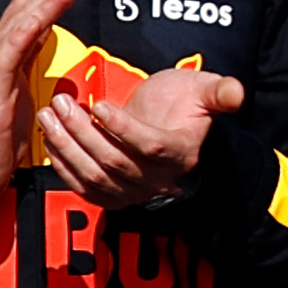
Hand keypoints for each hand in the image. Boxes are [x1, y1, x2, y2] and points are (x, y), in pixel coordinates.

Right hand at [0, 0, 86, 217]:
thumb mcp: (21, 102)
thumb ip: (29, 75)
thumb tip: (50, 58)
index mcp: (3, 64)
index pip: (25, 19)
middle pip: (21, 13)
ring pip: (18, 26)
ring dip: (44, 2)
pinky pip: (8, 55)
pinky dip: (23, 31)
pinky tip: (40, 14)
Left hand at [39, 51, 247, 212]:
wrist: (170, 129)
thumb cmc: (185, 105)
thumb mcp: (206, 91)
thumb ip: (221, 92)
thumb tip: (237, 92)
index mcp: (181, 153)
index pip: (149, 146)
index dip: (123, 128)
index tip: (99, 105)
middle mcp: (157, 179)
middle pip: (115, 162)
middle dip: (83, 133)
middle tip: (61, 104)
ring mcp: (132, 192)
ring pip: (94, 176)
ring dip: (67, 147)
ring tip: (49, 117)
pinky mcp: (111, 196)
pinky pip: (82, 188)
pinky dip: (63, 165)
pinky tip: (50, 140)